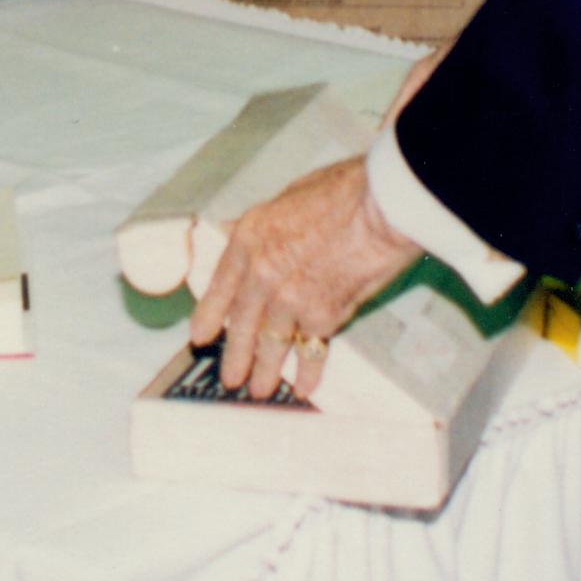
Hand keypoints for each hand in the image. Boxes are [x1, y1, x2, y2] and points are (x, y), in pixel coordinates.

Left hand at [186, 156, 419, 400]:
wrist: (381, 207)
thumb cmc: (346, 190)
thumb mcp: (291, 195)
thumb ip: (268, 225)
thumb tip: (244, 234)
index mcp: (251, 237)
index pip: (220, 284)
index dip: (208, 313)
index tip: (200, 336)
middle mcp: (262, 272)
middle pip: (242, 322)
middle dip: (235, 355)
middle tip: (230, 378)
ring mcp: (289, 299)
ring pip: (271, 343)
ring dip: (265, 371)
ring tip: (259, 390)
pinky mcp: (322, 317)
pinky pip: (310, 350)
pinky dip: (308, 372)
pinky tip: (303, 388)